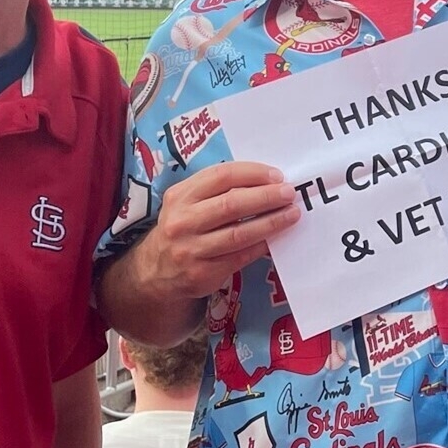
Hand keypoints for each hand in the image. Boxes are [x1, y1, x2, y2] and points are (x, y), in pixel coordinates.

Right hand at [131, 160, 299, 301]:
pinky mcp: (202, 273)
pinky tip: (276, 238)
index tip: (277, 175)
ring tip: (291, 215)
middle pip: (232, 204)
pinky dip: (261, 246)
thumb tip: (265, 181)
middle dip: (266, 197)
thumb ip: (217, 189)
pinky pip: (240, 257)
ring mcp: (191, 249)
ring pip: (239, 234)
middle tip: (289, 194)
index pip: (221, 176)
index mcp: (180, 196)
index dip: (253, 173)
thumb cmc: (184, 227)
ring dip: (271, 223)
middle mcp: (182, 221)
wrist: (156, 270)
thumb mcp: (187, 202)